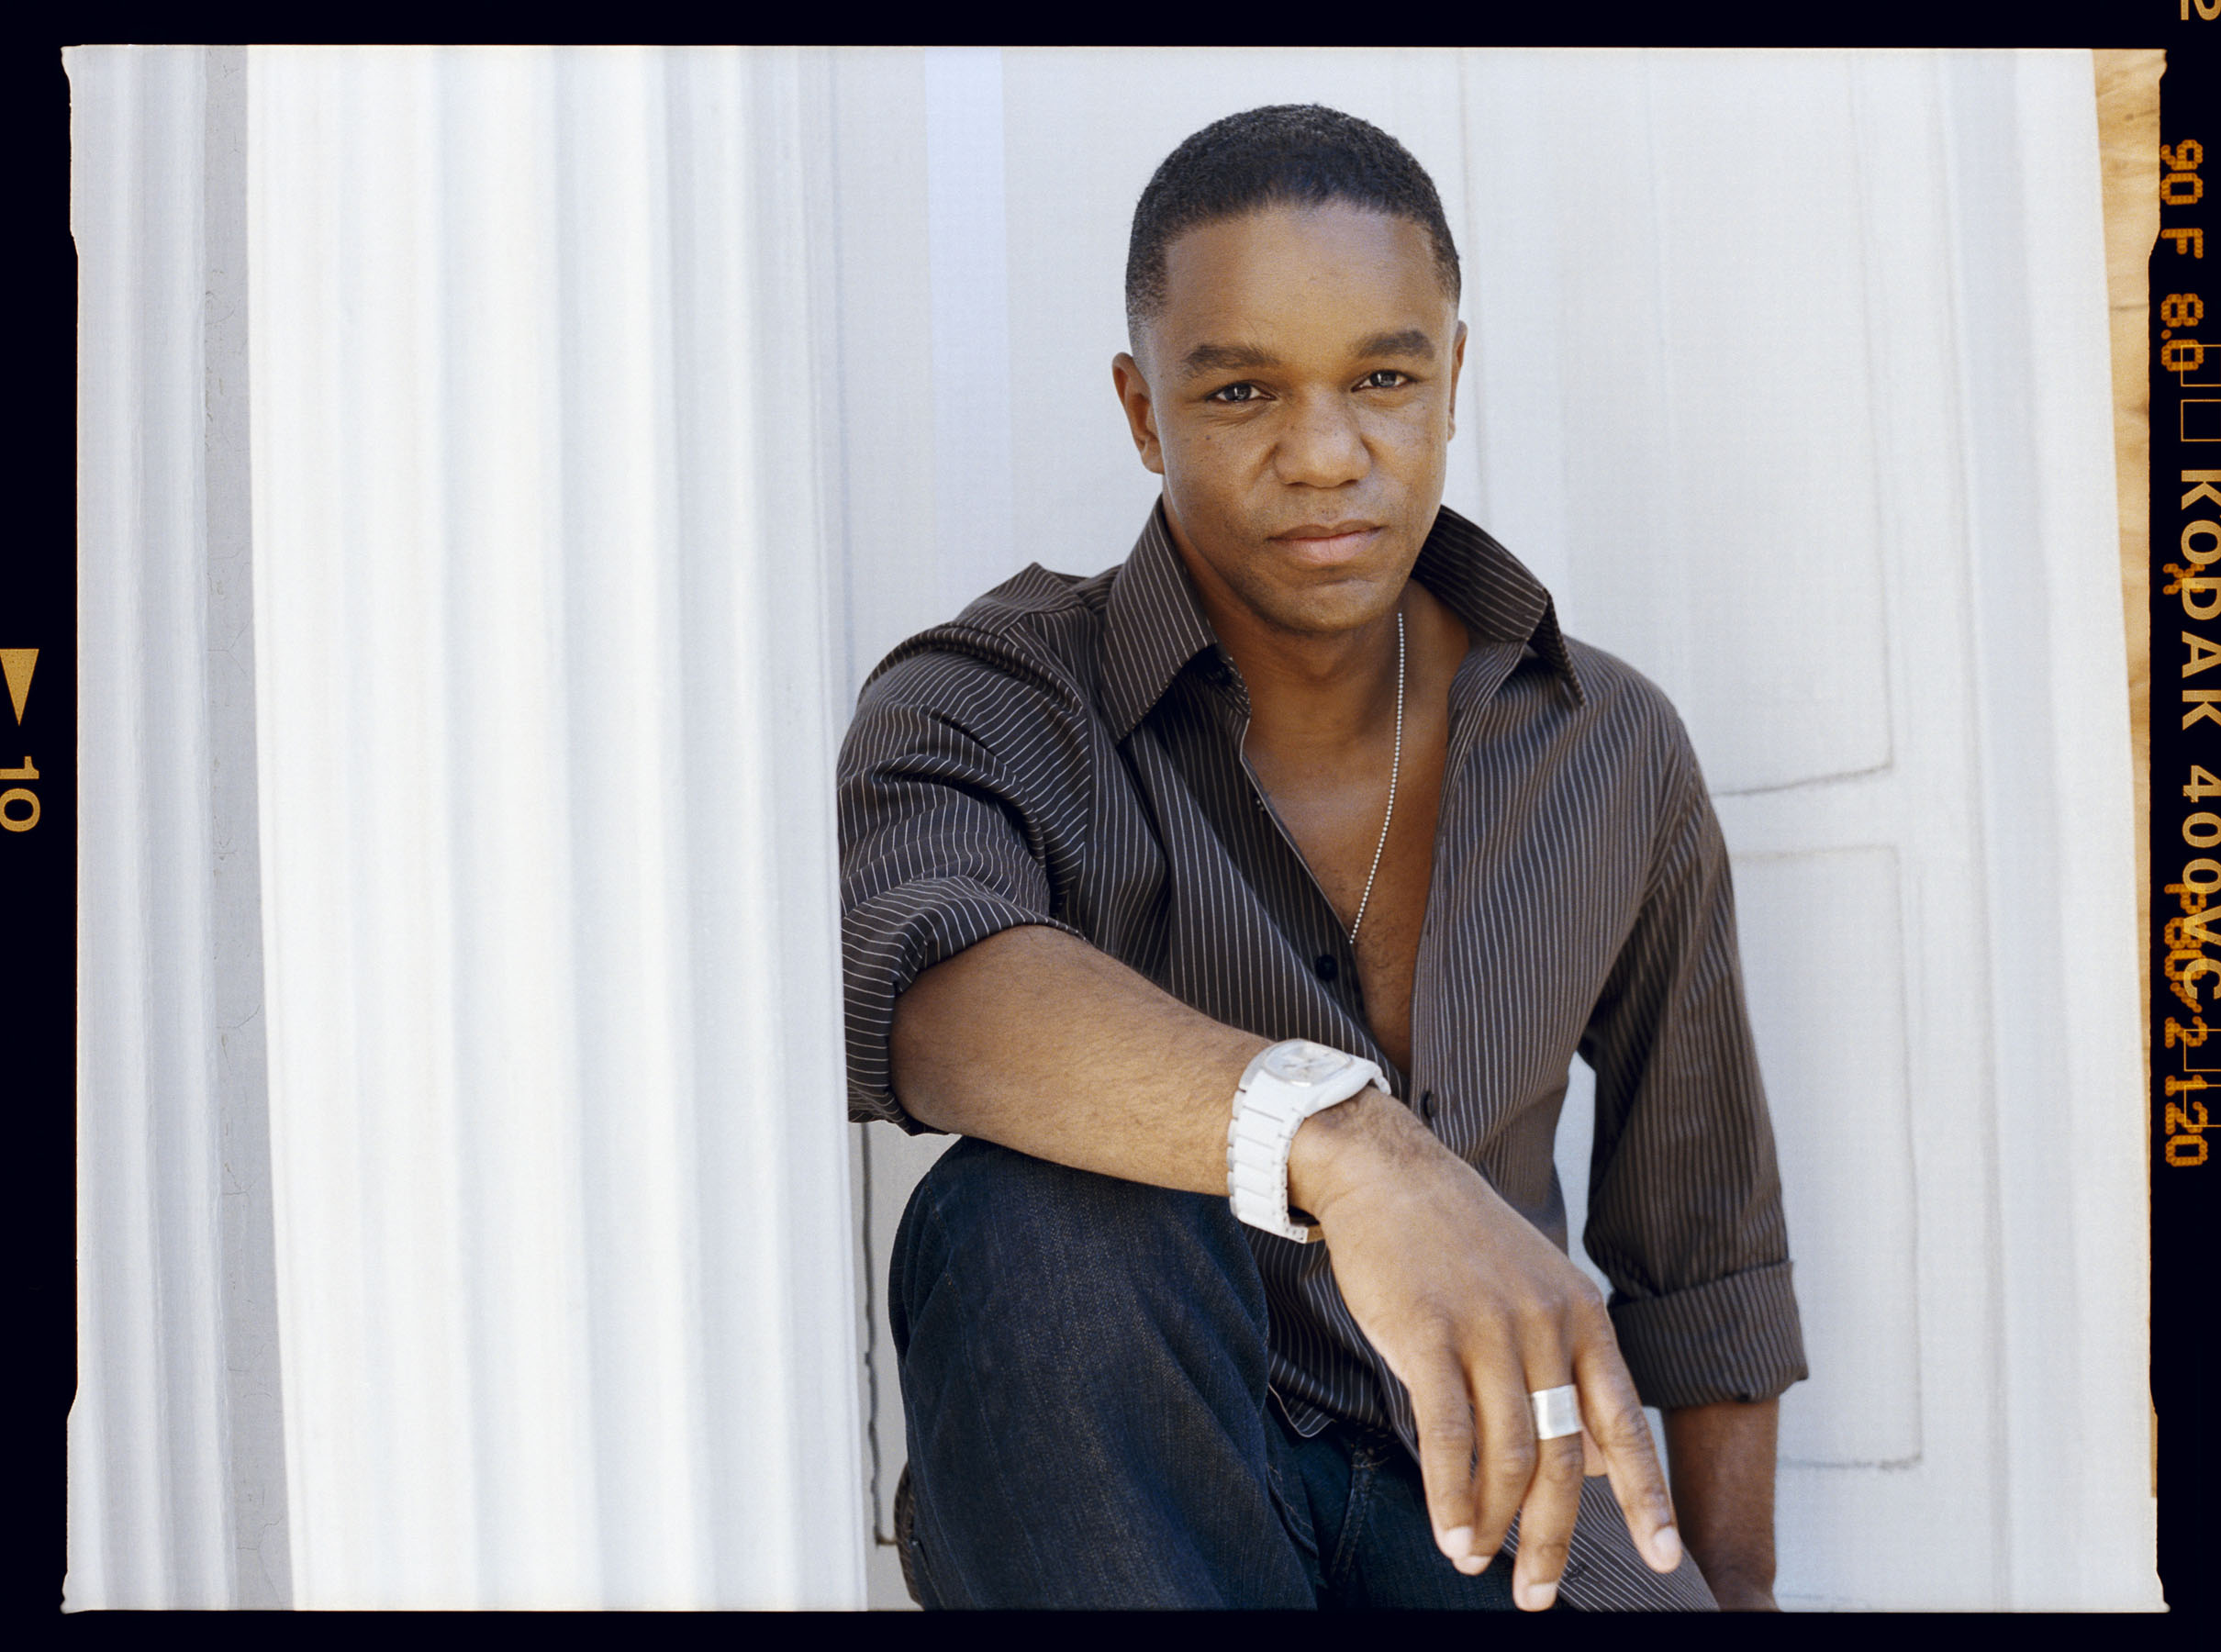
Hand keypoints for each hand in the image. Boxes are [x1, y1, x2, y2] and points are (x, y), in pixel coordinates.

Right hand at [1291, 1090, 1682, 1611]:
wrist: (1385, 1169)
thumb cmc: (1453, 1239)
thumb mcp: (1532, 1284)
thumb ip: (1561, 1360)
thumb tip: (1583, 1456)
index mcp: (1581, 1315)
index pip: (1625, 1422)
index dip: (1646, 1497)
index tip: (1665, 1558)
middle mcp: (1545, 1324)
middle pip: (1563, 1458)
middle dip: (1551, 1539)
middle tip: (1536, 1593)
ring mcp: (1488, 1327)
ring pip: (1506, 1456)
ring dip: (1492, 1525)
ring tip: (1474, 1561)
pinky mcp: (1427, 1333)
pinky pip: (1448, 1436)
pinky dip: (1449, 1496)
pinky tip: (1447, 1532)